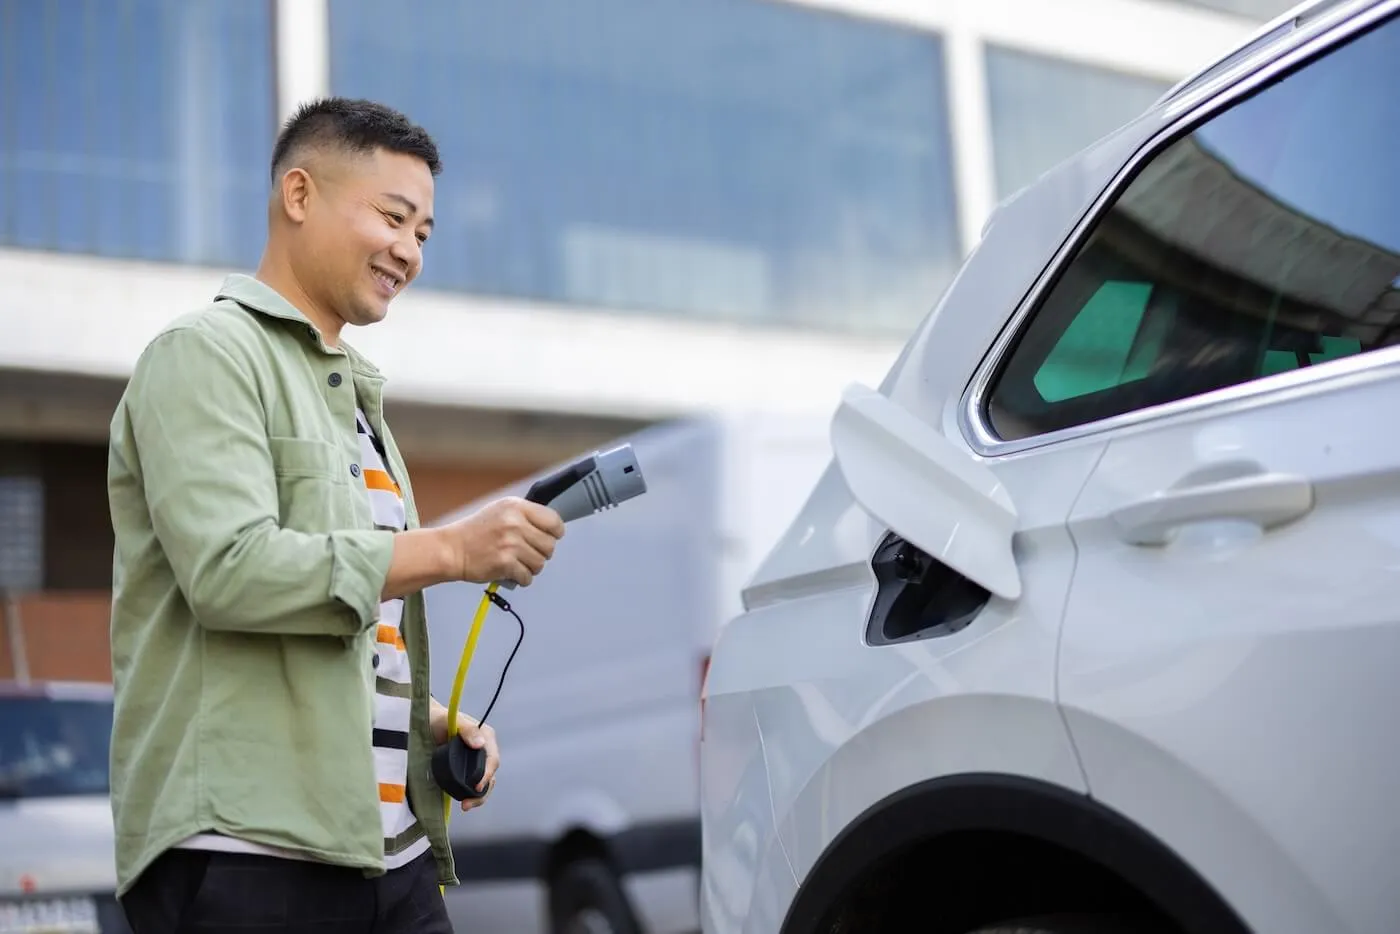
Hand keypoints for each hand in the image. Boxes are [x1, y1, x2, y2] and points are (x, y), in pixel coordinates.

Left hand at [430, 700, 498, 811]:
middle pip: (491, 774)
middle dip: (483, 791)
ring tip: (465, 806)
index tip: (477, 787)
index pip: (493, 759)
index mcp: (485, 737)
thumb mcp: (450, 720)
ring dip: (478, 797)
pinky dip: (470, 794)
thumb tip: (480, 744)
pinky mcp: (465, 770)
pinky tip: (462, 801)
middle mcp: (483, 750)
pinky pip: (472, 785)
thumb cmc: (438, 719)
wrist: (425, 723)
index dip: (487, 774)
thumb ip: (466, 729)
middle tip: (467, 804)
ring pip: (484, 783)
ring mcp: (474, 762)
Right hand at [441, 496, 564, 586]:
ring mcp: (511, 543)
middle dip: (541, 553)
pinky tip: (510, 572)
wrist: (451, 549)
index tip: (549, 537)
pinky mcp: (505, 563)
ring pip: (540, 563)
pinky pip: (527, 576)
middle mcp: (515, 523)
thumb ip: (524, 516)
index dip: (555, 532)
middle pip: (550, 545)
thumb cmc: (475, 532)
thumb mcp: (500, 511)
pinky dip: (521, 578)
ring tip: (517, 562)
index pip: (554, 521)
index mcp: (516, 507)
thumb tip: (551, 527)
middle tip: (527, 553)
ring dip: (531, 567)